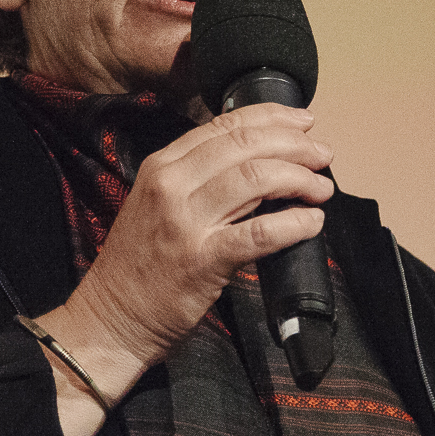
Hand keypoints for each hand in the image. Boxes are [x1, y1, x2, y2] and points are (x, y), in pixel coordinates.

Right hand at [32, 102, 333, 435]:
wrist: (112, 317)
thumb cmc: (142, 263)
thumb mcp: (158, 203)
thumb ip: (198, 178)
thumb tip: (260, 161)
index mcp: (162, 165)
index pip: (225, 125)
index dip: (272, 118)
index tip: (303, 122)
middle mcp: (171, 185)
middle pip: (246, 146)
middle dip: (295, 145)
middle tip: (323, 154)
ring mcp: (186, 222)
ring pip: (255, 179)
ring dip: (299, 178)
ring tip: (322, 187)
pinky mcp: (202, 261)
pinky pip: (259, 233)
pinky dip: (293, 224)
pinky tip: (312, 222)